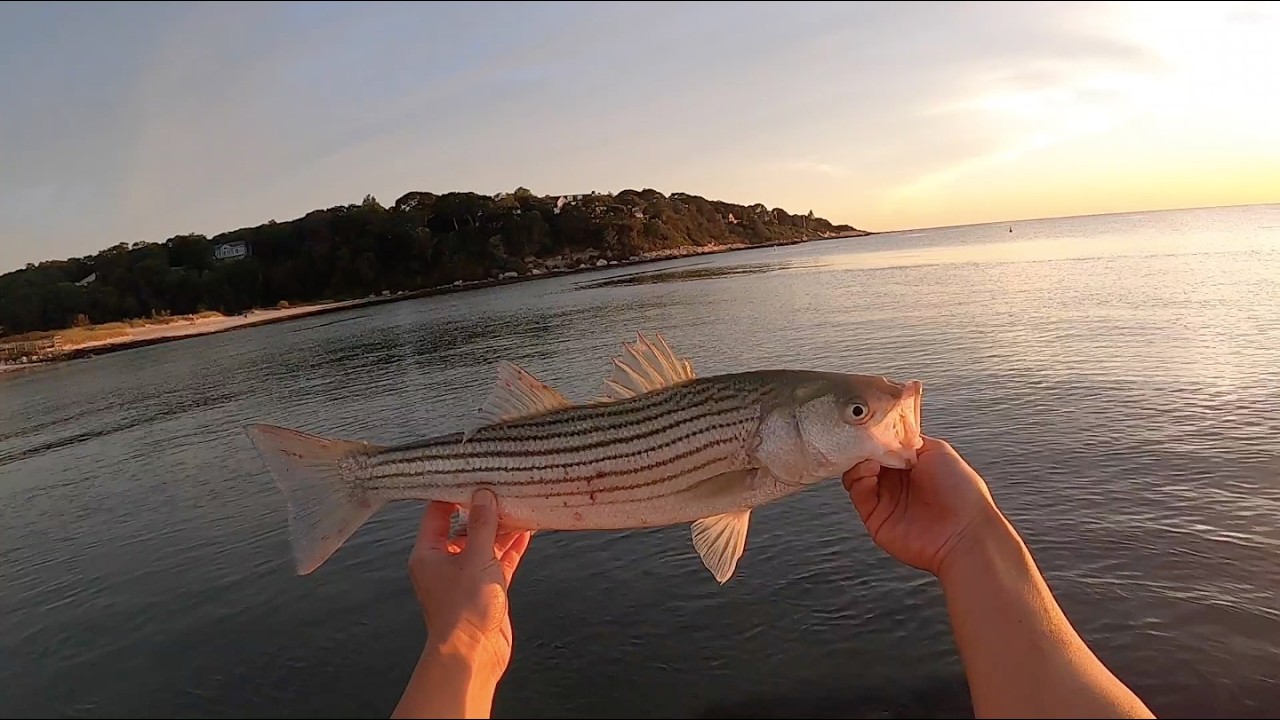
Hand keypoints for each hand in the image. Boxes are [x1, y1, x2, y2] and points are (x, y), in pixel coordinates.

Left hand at [409, 489, 531, 678]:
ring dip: (501, 529)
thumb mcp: (475, 559)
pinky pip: (498, 561)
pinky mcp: (485, 588)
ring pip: (484, 544)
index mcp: (428, 553)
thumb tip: (483, 495)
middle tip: (501, 486)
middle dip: (483, 510)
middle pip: (463, 527)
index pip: (436, 513)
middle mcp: (443, 562)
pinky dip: (511, 548)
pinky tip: (527, 532)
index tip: (471, 475)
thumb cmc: (465, 610)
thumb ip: (482, 525)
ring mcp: (465, 576)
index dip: (452, 493)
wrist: (474, 655)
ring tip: (519, 504)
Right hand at [843, 435, 999, 578]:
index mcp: (914, 463)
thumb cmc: (962, 495)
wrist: (963, 534)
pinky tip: (869, 471)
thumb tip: (887, 434)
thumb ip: (909, 440)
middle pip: (868, 457)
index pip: (885, 444)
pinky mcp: (875, 516)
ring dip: (859, 461)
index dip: (877, 435)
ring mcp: (886, 498)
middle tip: (865, 441)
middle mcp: (899, 480)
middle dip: (864, 446)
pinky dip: (858, 478)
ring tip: (870, 458)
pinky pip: (857, 493)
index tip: (872, 427)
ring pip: (858, 474)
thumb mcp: (939, 451)